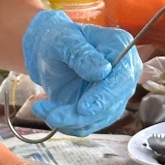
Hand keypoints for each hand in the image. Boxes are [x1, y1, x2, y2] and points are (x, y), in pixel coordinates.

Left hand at [22, 10, 141, 136]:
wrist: (48, 52)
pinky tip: (47, 111)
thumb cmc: (57, 39)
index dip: (105, 96)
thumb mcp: (63, 41)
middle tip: (54, 116)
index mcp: (120, 47)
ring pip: (99, 118)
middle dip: (82, 115)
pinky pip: (88, 124)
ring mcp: (114, 93)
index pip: (122, 77)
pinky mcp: (101, 109)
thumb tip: (102, 71)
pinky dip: (66, 124)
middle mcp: (123, 73)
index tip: (83, 109)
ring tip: (41, 108)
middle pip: (113, 103)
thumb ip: (81, 54)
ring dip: (70, 121)